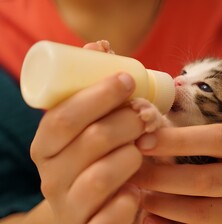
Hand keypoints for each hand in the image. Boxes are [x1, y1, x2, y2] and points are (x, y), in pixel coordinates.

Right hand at [30, 42, 143, 223]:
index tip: (128, 80)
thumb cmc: (93, 158)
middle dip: (126, 121)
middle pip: (90, 141)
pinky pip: (114, 214)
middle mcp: (50, 176)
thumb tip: (99, 44)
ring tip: (142, 150)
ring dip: (132, 156)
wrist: (86, 211)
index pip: (63, 117)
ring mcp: (69, 207)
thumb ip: (91, 87)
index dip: (97, 95)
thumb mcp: (88, 124)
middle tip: (146, 115)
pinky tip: (139, 190)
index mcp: (46, 146)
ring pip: (102, 176)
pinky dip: (132, 199)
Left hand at [131, 124, 221, 223]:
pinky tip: (151, 220)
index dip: (177, 140)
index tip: (142, 141)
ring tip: (140, 196)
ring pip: (204, 214)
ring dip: (165, 206)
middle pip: (206, 180)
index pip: (216, 139)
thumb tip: (149, 120)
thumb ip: (197, 127)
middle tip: (133, 173)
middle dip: (163, 178)